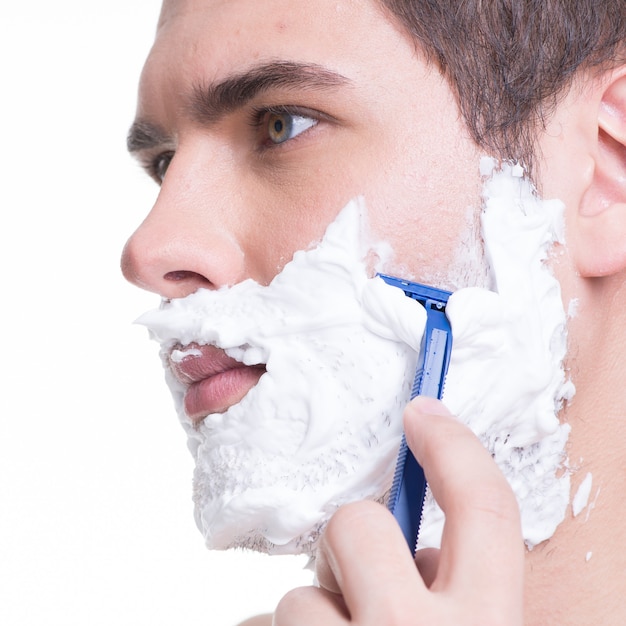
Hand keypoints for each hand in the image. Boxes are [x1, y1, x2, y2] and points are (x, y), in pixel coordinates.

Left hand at [273, 396, 523, 624]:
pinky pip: (260, 624)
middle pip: (357, 522)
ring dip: (315, 615)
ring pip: (299, 592)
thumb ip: (463, 596)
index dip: (453, 446)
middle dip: (349, 538)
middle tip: (356, 585)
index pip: (483, 507)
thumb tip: (418, 554)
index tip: (422, 411)